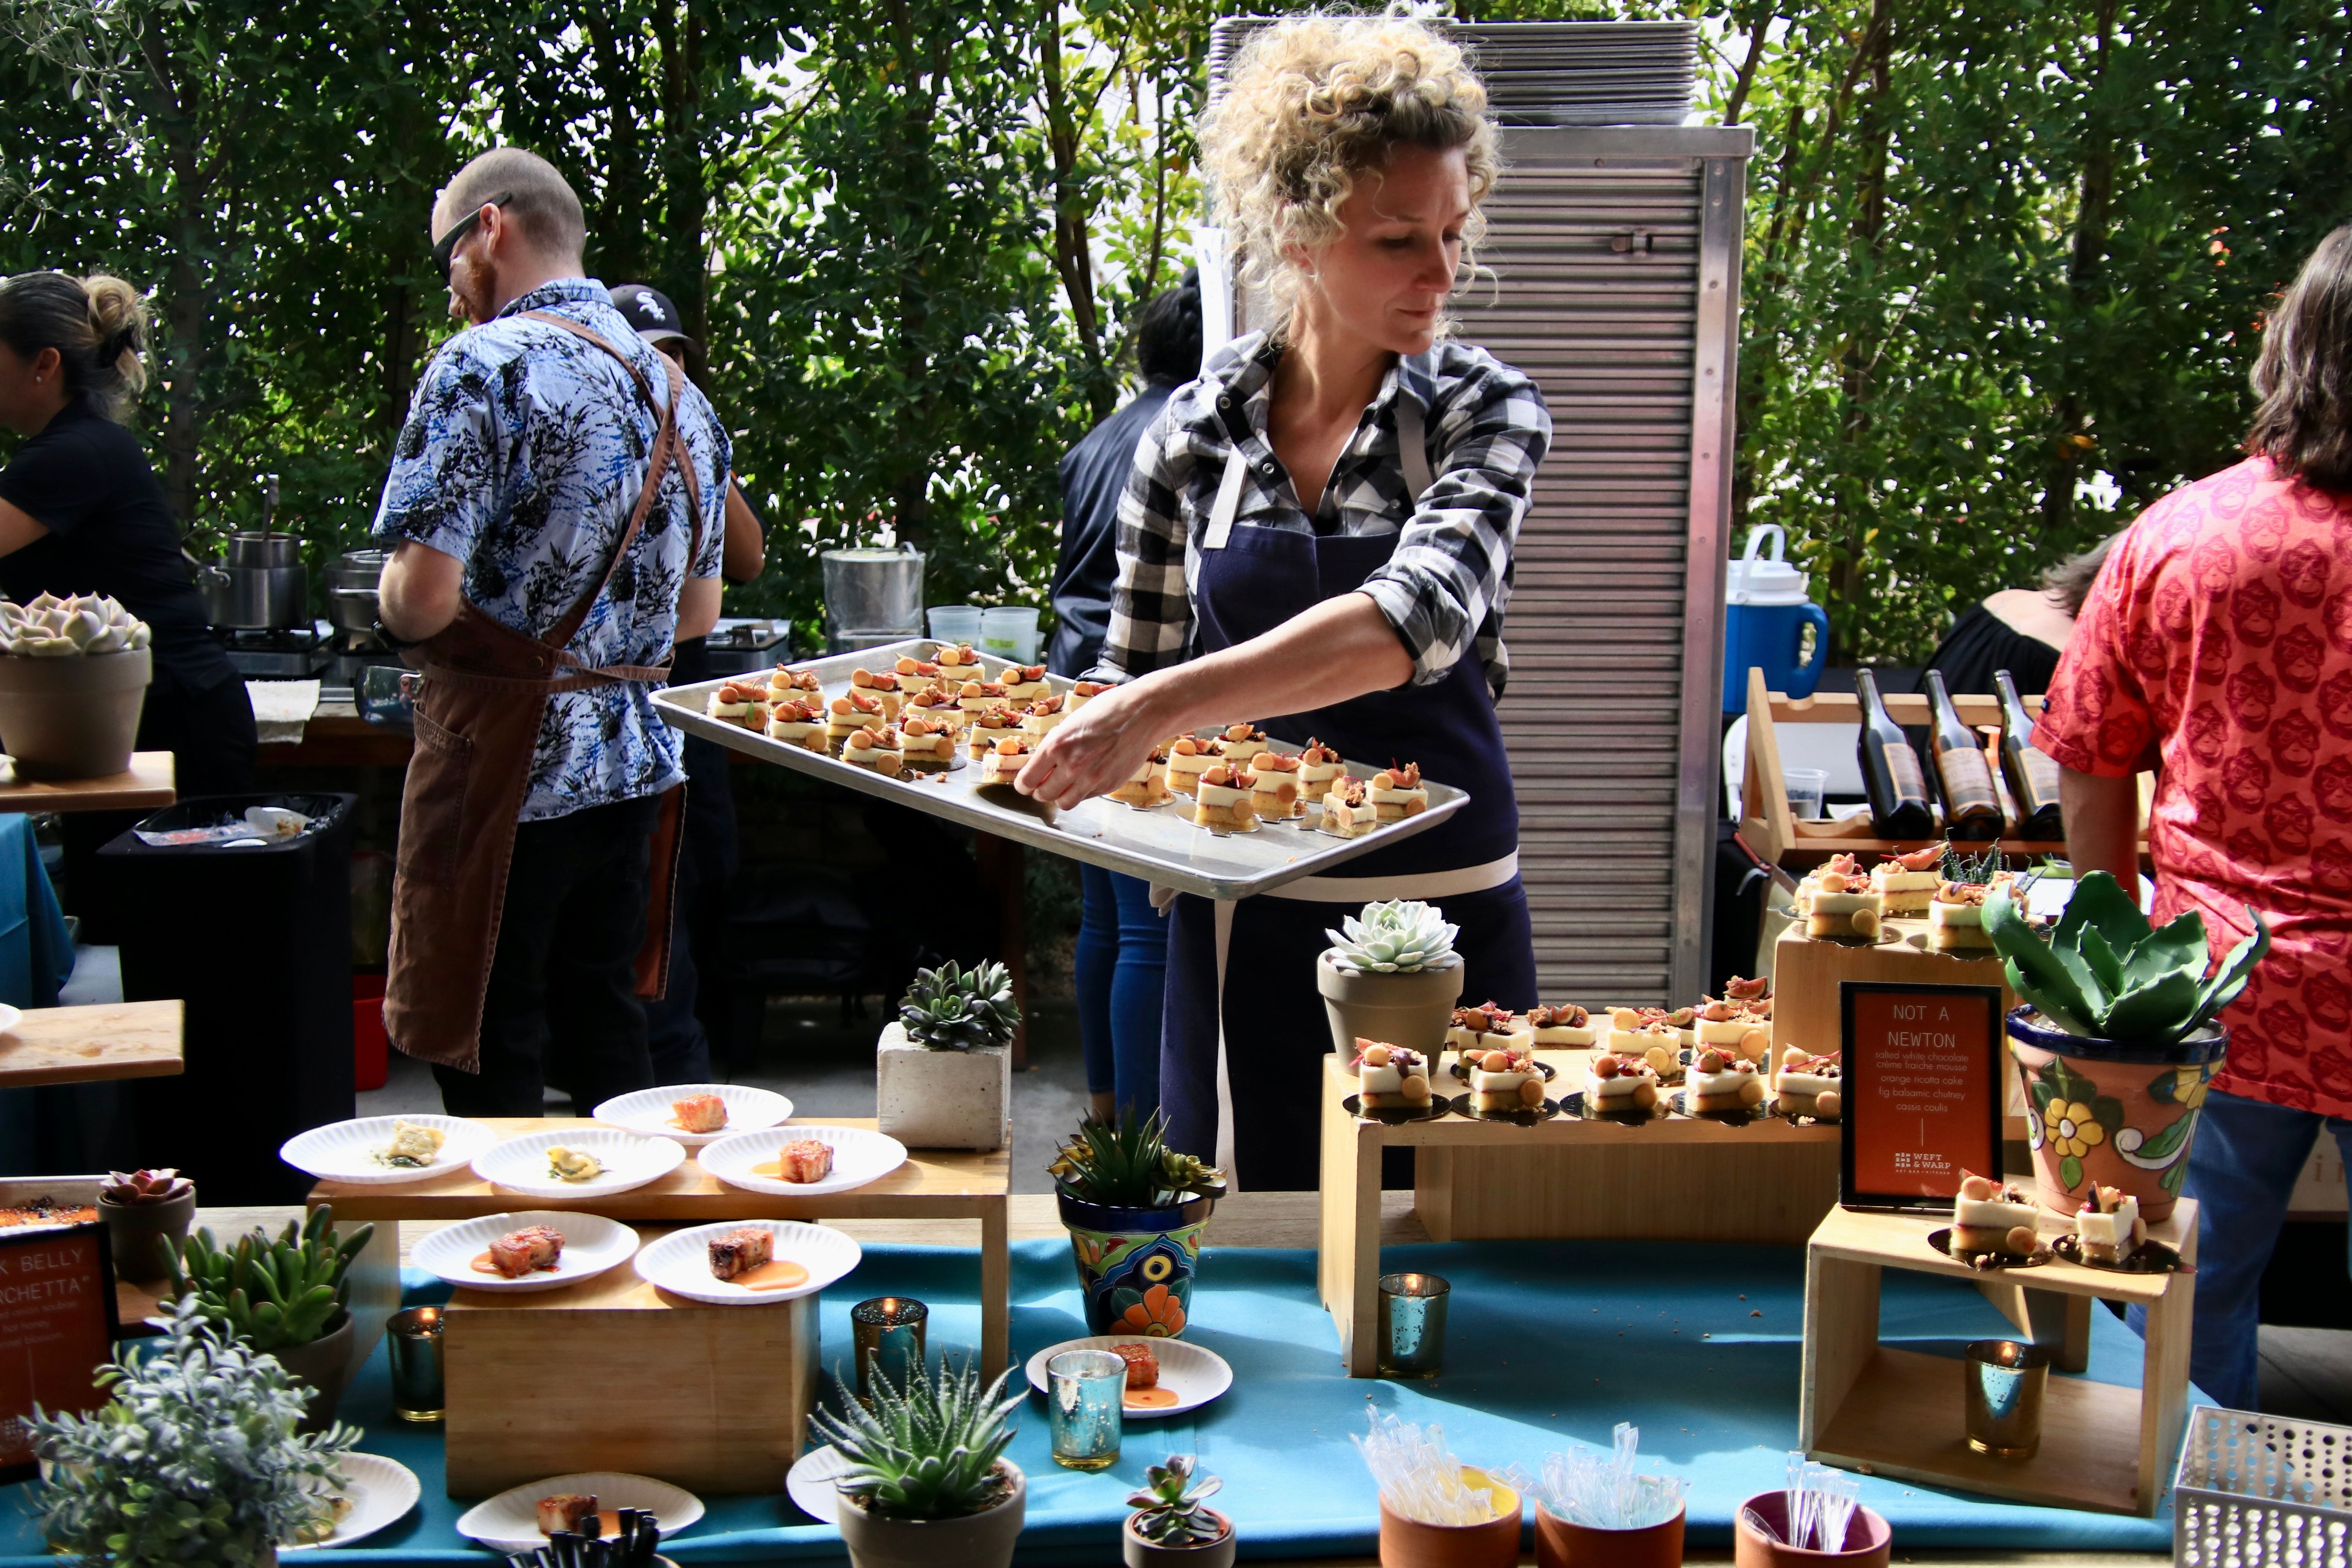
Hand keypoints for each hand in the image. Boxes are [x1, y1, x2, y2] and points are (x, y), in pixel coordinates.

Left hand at [1016, 680, 1163, 807]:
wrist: (1142, 713)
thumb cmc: (1108, 710)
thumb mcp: (1071, 723)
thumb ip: (1055, 745)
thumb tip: (1042, 762)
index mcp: (1057, 745)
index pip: (1028, 780)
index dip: (1023, 785)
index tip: (1024, 785)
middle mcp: (1072, 766)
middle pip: (1044, 795)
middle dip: (1040, 792)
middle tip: (1043, 785)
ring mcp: (1091, 779)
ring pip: (1064, 803)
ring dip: (1059, 797)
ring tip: (1063, 787)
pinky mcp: (1108, 785)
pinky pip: (1086, 797)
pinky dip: (1082, 792)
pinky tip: (1087, 777)